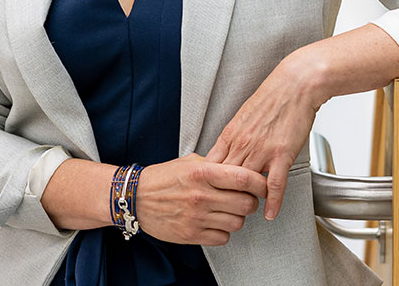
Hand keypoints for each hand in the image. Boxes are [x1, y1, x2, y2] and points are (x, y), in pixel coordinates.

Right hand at [134, 154, 265, 245]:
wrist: (135, 198)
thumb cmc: (162, 178)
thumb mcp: (189, 162)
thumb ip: (215, 165)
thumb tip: (239, 169)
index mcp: (202, 173)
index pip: (244, 178)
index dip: (260, 182)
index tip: (263, 184)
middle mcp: (201, 196)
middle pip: (246, 203)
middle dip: (251, 202)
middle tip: (245, 198)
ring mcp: (197, 217)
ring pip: (237, 223)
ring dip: (237, 217)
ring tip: (227, 210)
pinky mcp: (191, 234)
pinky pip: (223, 238)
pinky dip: (223, 231)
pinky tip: (215, 221)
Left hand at [204, 53, 321, 220]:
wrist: (295, 84)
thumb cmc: (272, 96)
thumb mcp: (244, 114)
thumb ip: (235, 134)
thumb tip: (228, 147)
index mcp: (231, 133)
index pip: (212, 165)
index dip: (209, 183)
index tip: (208, 193)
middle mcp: (242, 143)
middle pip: (225, 178)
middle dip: (222, 196)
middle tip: (223, 209)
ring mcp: (261, 150)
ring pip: (246, 183)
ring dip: (245, 201)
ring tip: (245, 213)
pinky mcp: (282, 153)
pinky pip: (274, 183)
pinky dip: (272, 201)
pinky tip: (270, 212)